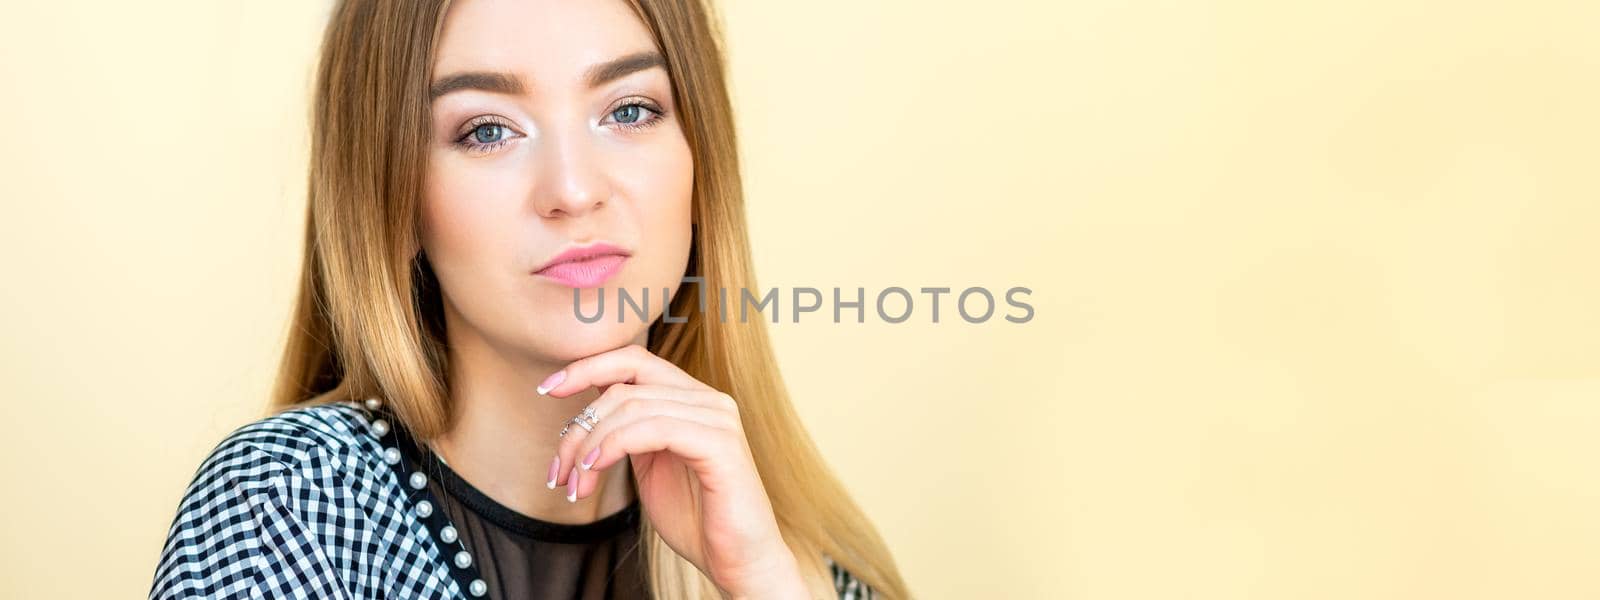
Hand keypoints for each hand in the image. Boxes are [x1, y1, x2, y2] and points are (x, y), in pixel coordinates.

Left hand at [542, 344, 806, 598]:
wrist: (737, 562)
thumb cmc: (696, 519)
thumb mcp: (649, 466)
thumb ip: (626, 432)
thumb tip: (583, 412)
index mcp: (692, 399)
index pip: (634, 360)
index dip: (587, 366)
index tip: (547, 388)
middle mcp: (709, 399)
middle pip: (625, 384)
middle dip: (580, 426)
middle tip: (558, 470)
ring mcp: (718, 418)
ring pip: (632, 407)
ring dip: (590, 445)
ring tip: (574, 483)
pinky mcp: (721, 444)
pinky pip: (654, 428)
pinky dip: (615, 445)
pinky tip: (595, 469)